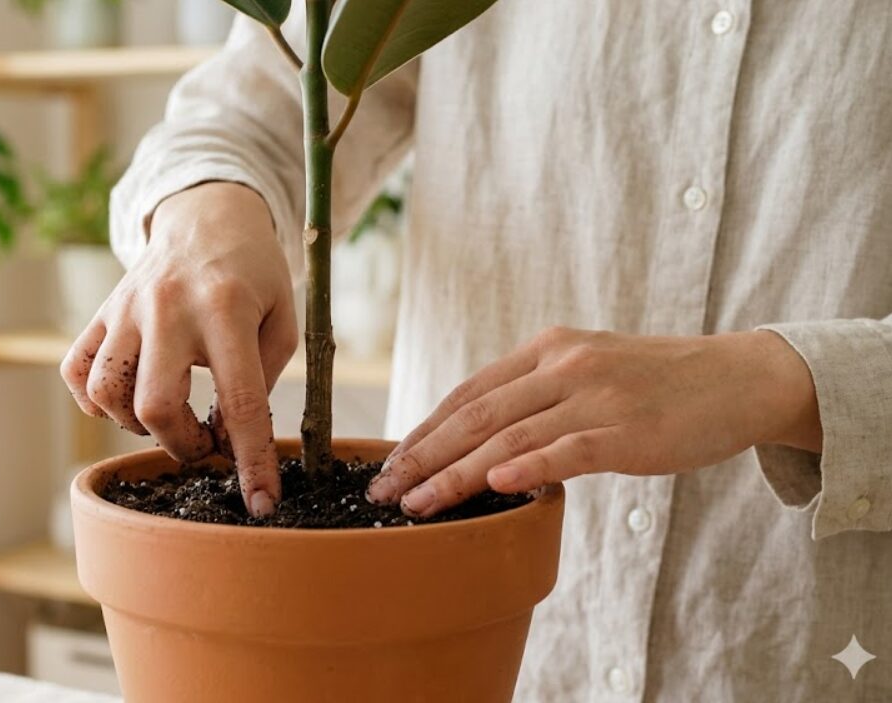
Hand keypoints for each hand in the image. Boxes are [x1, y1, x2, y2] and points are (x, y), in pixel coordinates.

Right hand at [60, 182, 297, 516]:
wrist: (208, 217)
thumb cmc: (255, 275)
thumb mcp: (282, 320)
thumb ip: (260, 380)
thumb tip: (227, 440)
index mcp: (226, 310)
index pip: (239, 401)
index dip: (252, 460)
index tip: (262, 502)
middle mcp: (168, 309)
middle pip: (156, 406)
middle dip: (183, 444)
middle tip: (206, 440)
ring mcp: (127, 309)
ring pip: (107, 394)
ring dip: (138, 424)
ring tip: (168, 412)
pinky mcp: (102, 312)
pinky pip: (76, 371)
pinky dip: (95, 400)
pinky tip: (126, 397)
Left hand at [367, 327, 821, 517]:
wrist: (738, 378)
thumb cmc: (658, 383)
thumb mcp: (588, 369)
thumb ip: (537, 395)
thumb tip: (483, 440)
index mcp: (546, 348)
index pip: (468, 392)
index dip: (424, 429)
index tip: (390, 463)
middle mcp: (563, 364)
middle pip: (475, 415)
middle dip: (423, 456)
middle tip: (385, 492)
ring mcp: (594, 395)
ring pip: (509, 437)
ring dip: (456, 474)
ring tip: (419, 505)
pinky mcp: (626, 429)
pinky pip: (568, 450)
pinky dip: (528, 468)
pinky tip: (494, 486)